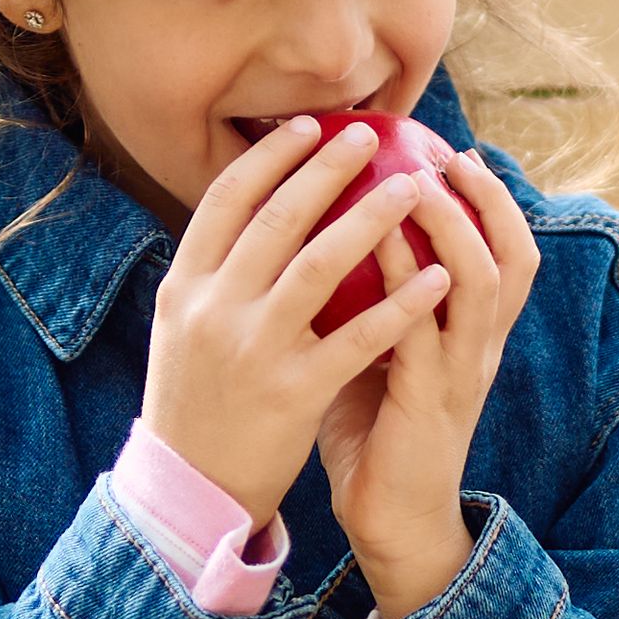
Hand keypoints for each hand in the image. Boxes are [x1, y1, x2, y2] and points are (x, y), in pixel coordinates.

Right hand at [142, 118, 460, 536]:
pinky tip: (437, 278)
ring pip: (319, 267)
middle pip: (275, 220)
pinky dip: (400, 305)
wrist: (189, 491)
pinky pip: (358, 338)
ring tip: (414, 188)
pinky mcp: (294, 393)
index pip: (223, 202)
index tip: (306, 127)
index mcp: (183, 288)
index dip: (267, 158)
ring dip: (371, 220)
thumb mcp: (181, 329)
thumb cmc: (195, 402)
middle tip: (367, 135)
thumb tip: (253, 208)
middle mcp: (213, 310)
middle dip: (325, 170)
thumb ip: (214, 272)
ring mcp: (253, 351)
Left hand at [312, 146, 540, 618]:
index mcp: (474, 336)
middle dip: (489, 200)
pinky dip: (409, 277)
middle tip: (450, 156)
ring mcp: (459, 372)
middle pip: (514, 256)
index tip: (459, 156)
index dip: (494, 204)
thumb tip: (325, 240)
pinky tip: (379, 242)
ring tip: (418, 182)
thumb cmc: (376, 435)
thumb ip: (373, 304)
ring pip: (480, 281)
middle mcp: (480, 347)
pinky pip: (425, 326)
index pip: (507, 255)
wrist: (390, 520)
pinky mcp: (427, 398)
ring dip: (453, 226)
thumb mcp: (381, 355)